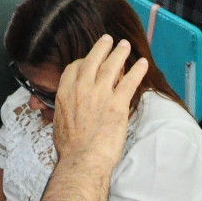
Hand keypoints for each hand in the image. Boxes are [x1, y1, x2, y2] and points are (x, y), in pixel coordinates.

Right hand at [51, 36, 146, 167]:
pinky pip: (129, 82)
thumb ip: (64, 112)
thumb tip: (66, 113)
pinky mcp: (117, 104)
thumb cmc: (70, 149)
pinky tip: (143, 64)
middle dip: (102, 48)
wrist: (82, 160)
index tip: (88, 60)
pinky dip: (137, 71)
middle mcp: (81, 89)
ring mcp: (100, 95)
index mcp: (65, 94)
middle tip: (108, 40)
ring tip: (125, 46)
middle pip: (93, 61)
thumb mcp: (59, 125)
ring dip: (120, 54)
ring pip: (112, 67)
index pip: (74, 69)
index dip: (83, 62)